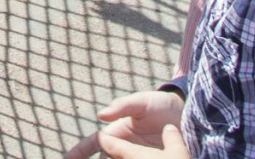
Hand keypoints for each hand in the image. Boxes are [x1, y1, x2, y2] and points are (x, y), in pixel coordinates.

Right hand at [64, 91, 185, 158]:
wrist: (186, 116)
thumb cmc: (160, 105)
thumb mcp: (141, 102)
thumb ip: (122, 106)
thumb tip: (100, 115)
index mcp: (117, 133)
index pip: (94, 143)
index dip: (79, 151)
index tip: (67, 158)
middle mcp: (124, 148)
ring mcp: (137, 157)